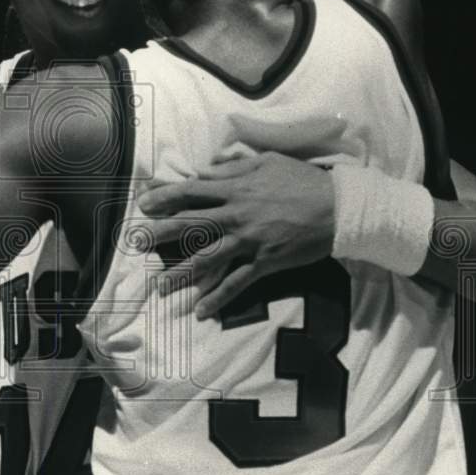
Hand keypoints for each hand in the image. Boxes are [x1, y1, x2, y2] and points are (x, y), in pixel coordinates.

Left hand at [136, 151, 334, 318]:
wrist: (339, 207)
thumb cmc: (303, 180)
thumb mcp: (266, 162)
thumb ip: (232, 168)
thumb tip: (205, 169)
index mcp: (235, 188)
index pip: (191, 191)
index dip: (166, 197)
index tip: (144, 203)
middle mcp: (236, 215)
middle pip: (190, 224)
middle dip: (160, 234)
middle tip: (136, 243)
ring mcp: (249, 241)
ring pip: (207, 258)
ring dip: (181, 274)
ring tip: (159, 287)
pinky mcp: (264, 262)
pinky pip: (237, 283)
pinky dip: (219, 299)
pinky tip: (202, 312)